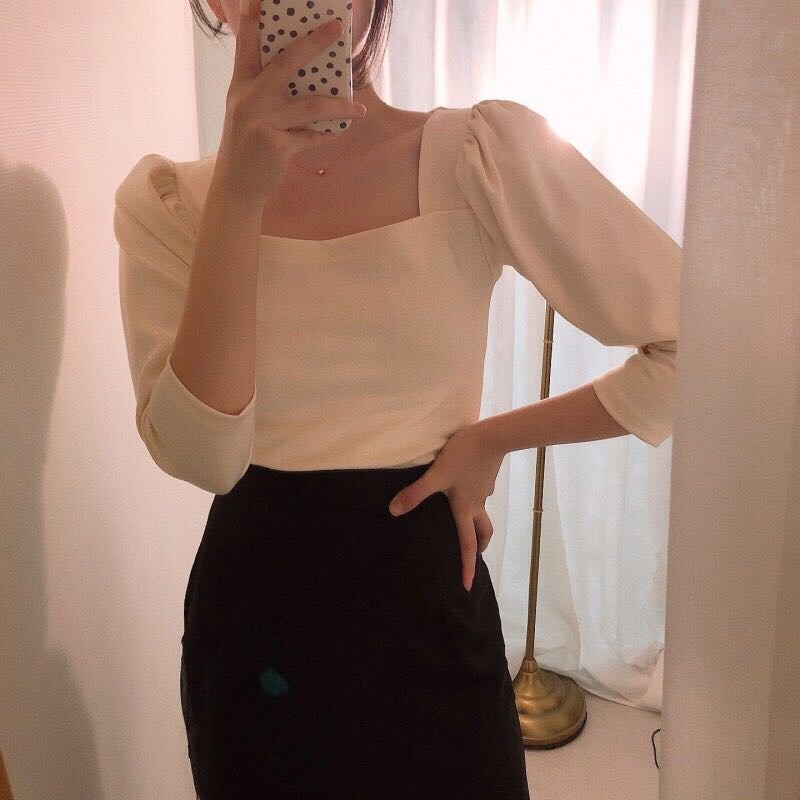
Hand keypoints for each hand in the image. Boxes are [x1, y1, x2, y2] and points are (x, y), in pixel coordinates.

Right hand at [215, 0, 366, 205]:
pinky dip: (327, 135)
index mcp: (240, 85)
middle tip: (338, 29)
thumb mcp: (246, 112)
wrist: (236, 187)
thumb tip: (306, 75)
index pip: (247, 43)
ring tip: (358, 109)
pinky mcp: (276, 146)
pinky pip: (312, 136)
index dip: (256, 17)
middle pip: (287, 62)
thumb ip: (265, 90)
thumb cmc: (246, 146)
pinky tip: (339, 132)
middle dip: (314, 42)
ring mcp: (262, 122)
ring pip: (311, 105)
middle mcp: (249, 99)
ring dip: (339, 107)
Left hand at [388, 423, 505, 590]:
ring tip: (468, 523)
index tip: (466, 586)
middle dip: (479, 546)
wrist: (492, 436)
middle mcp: (477, 504)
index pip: (467, 544)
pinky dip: (476, 497)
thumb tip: (394, 511)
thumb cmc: (464, 456)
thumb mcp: (436, 475)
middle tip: (475, 555)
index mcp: (465, 509)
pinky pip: (481, 492)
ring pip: (482, 512)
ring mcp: (484, 490)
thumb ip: (415, 493)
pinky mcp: (486, 476)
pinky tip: (467, 486)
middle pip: (483, 532)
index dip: (467, 567)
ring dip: (478, 523)